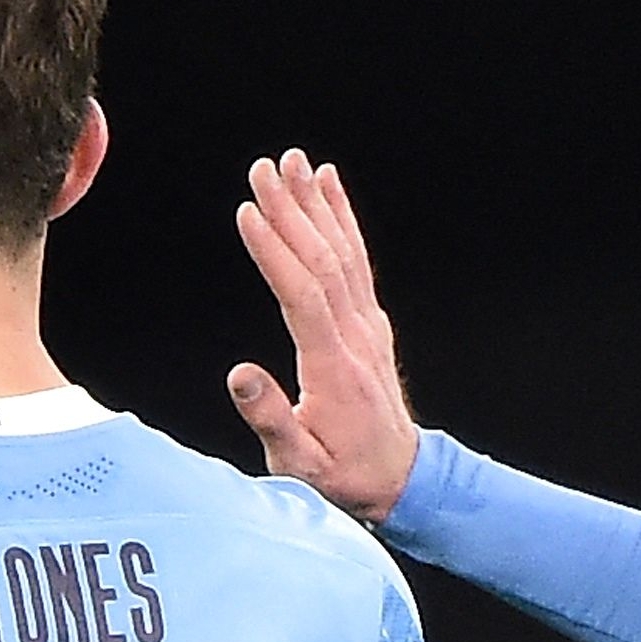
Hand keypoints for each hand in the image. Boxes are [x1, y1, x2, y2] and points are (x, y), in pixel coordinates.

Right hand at [227, 149, 421, 521]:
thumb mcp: (299, 465)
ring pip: (343, 252)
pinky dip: (343, 220)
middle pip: (323, 260)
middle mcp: (356, 336)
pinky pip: (356, 260)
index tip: (248, 213)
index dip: (275, 253)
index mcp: (333, 367)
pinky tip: (327, 188)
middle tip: (264, 167)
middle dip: (291, 211)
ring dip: (316, 205)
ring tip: (293, 162)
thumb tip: (239, 374)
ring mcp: (368, 325)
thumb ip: (270, 419)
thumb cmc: (343, 476)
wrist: (400, 479)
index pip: (302, 296)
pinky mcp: (370, 321)